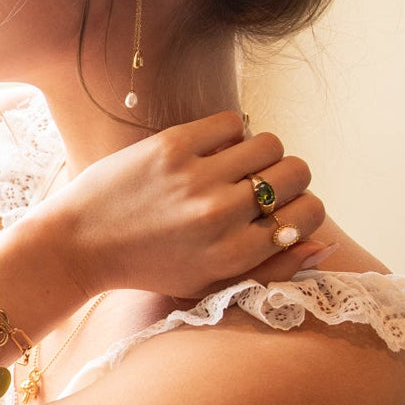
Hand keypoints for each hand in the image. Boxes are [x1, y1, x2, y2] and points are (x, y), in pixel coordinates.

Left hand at [43, 112, 326, 299]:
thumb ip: (271, 268)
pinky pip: (233, 121)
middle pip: (296, 173)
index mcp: (234, 256)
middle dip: (287, 177)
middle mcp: (220, 217)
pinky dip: (231, 132)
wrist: (79, 244)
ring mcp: (196, 179)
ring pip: (270, 143)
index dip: (305, 207)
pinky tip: (210, 150)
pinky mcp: (172, 146)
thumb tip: (325, 243)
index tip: (284, 207)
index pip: (308, 215)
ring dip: (260, 152)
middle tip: (261, 182)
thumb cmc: (149, 266)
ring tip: (235, 164)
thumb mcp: (211, 282)